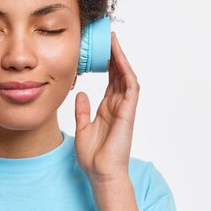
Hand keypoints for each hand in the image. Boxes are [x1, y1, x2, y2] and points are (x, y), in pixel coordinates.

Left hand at [74, 32, 139, 183]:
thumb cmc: (94, 156)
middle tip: (110, 36)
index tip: (104, 48)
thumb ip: (82, 110)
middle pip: (120, 75)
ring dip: (122, 59)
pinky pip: (130, 88)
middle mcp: (118, 106)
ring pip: (127, 77)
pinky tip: (120, 60)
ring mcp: (125, 109)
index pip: (111, 81)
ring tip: (114, 41)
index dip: (109, 64)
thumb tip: (79, 93)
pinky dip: (126, 73)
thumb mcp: (82, 128)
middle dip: (116, 55)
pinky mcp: (128, 113)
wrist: (101, 173)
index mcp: (108, 108)